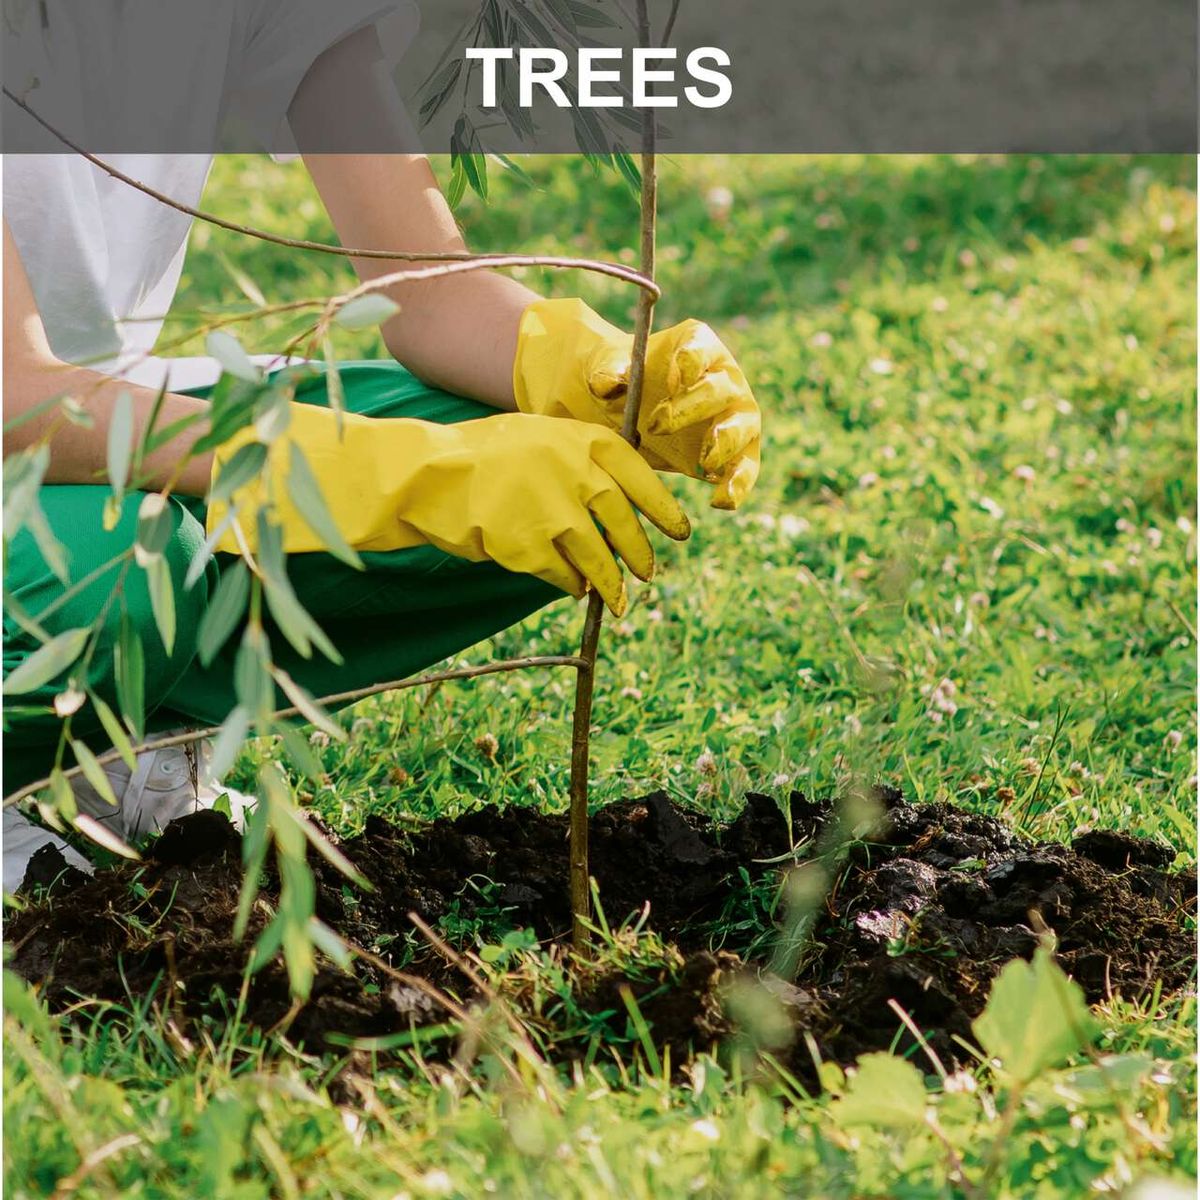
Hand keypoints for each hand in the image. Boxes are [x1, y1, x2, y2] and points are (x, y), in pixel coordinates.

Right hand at [207, 403, 689, 616]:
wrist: (430, 475)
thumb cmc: (486, 454)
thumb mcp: (541, 435)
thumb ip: (582, 460)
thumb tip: (622, 499)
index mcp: (584, 440)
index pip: (640, 476)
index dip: (664, 509)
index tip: (680, 532)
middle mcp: (576, 472)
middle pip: (625, 522)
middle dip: (640, 552)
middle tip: (650, 572)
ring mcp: (553, 511)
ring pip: (599, 556)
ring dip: (612, 581)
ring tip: (619, 599)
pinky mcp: (529, 547)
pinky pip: (563, 575)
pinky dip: (572, 585)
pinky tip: (574, 589)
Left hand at [513, 298, 761, 508]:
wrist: (624, 414)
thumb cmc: (619, 382)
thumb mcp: (604, 369)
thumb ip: (607, 369)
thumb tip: (608, 381)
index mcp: (696, 347)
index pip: (701, 348)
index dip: (693, 359)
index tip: (678, 374)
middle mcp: (724, 378)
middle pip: (719, 389)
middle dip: (691, 407)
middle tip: (656, 425)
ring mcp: (734, 417)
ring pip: (742, 428)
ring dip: (726, 443)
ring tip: (705, 462)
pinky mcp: (735, 454)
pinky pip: (744, 469)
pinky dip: (737, 486)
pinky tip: (721, 502)